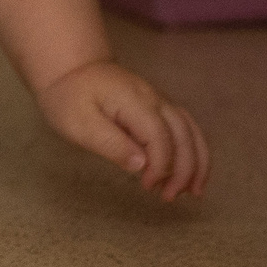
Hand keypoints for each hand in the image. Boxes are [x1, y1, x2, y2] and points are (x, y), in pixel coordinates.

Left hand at [37, 60, 209, 200]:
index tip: (147, 186)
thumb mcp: (79, 124)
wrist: (71, 69)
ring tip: (193, 192)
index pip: (159, 135)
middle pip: (183, 134)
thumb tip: (141, 166)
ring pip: (191, 131)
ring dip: (196, 162)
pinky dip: (195, 151)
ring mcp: (160, 101)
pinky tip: (192, 173)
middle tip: (170, 197)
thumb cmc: (70, 98)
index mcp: (133, 101)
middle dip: (183, 169)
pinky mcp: (161, 107)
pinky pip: (187, 128)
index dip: (160, 165)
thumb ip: (110, 144)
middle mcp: (154, 99)